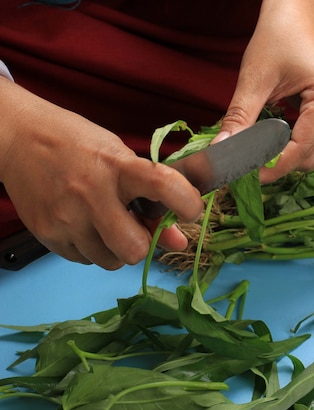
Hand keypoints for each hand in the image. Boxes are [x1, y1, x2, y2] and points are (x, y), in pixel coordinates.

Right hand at [0, 79, 203, 269]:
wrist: (17, 137)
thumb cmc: (77, 144)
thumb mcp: (120, 159)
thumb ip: (152, 198)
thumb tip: (178, 240)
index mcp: (116, 166)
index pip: (163, 185)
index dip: (187, 203)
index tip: (191, 211)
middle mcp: (90, 194)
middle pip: (134, 249)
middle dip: (143, 244)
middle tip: (138, 228)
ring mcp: (65, 218)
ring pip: (111, 262)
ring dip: (118, 249)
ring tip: (108, 224)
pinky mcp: (47, 235)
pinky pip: (85, 260)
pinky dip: (92, 249)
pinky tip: (86, 225)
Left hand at [216, 0, 313, 182]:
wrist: (295, 19)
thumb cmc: (275, 39)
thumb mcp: (254, 79)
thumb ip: (240, 118)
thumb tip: (223, 152)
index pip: (302, 147)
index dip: (275, 167)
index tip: (247, 175)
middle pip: (311, 156)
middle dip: (280, 165)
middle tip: (247, 165)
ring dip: (286, 157)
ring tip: (258, 151)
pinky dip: (293, 146)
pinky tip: (273, 138)